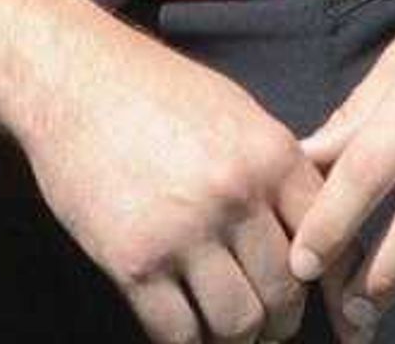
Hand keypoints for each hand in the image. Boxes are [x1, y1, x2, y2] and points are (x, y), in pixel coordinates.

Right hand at [6, 24, 315, 342]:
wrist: (67, 78)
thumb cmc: (150, 90)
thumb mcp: (233, 110)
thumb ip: (275, 169)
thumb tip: (312, 229)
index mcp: (269, 155)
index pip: (326, 243)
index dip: (319, 278)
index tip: (304, 292)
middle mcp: (234, 195)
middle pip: (284, 294)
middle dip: (279, 320)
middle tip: (265, 324)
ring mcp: (182, 231)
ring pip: (239, 324)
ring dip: (236, 338)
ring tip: (225, 330)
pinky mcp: (133, 260)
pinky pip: (178, 332)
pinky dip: (186, 340)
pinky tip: (180, 323)